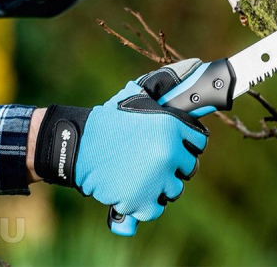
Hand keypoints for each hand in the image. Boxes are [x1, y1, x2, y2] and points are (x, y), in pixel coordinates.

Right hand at [33, 59, 208, 221]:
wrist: (77, 144)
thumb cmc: (108, 120)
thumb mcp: (138, 96)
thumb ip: (164, 86)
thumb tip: (193, 67)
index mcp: (172, 126)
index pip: (198, 142)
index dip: (186, 144)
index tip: (174, 145)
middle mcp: (169, 153)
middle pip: (189, 168)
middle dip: (174, 166)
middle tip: (152, 161)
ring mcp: (156, 179)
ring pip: (173, 190)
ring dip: (160, 185)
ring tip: (141, 175)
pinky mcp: (141, 200)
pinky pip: (155, 209)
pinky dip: (145, 205)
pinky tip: (134, 192)